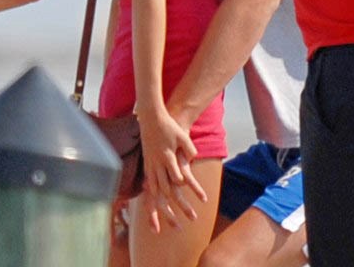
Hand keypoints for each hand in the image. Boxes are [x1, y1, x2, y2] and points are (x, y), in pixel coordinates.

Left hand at [137, 109, 206, 229]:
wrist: (166, 121)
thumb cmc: (163, 140)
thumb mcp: (158, 156)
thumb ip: (159, 171)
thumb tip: (157, 183)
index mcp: (151, 174)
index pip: (149, 199)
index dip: (152, 215)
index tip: (155, 231)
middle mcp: (158, 173)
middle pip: (162, 200)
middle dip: (169, 216)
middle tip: (178, 228)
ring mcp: (168, 169)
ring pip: (175, 193)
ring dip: (185, 206)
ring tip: (194, 217)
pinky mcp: (179, 162)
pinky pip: (188, 180)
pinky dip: (196, 189)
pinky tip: (203, 198)